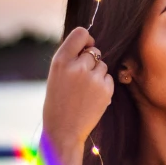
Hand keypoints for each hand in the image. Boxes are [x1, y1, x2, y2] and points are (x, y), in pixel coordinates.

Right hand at [42, 27, 113, 147]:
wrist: (63, 131)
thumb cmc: (58, 102)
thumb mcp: (56, 75)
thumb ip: (71, 58)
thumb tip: (91, 45)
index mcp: (61, 60)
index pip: (81, 33)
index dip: (87, 40)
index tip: (86, 48)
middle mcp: (77, 66)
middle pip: (95, 52)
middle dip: (91, 62)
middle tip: (80, 79)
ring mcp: (93, 78)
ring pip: (103, 65)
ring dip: (97, 74)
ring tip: (84, 91)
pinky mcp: (105, 90)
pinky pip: (109, 78)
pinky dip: (103, 86)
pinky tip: (91, 98)